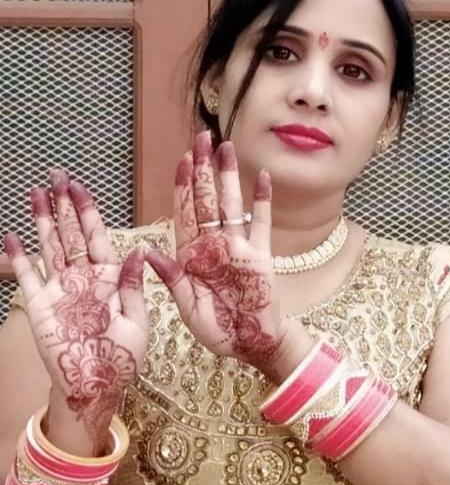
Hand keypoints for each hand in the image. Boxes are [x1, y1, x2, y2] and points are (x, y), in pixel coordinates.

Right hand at [4, 169, 148, 452]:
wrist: (97, 387)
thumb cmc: (124, 357)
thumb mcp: (138, 321)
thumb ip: (133, 286)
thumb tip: (138, 251)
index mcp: (110, 277)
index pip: (96, 236)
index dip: (87, 211)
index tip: (79, 186)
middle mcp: (83, 277)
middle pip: (71, 233)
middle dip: (64, 204)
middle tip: (55, 175)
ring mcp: (60, 289)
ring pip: (50, 247)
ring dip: (43, 221)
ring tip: (35, 193)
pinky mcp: (40, 306)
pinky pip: (27, 277)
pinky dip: (19, 258)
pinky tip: (12, 237)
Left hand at [146, 131, 291, 377]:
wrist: (252, 346)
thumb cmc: (217, 332)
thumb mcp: (187, 309)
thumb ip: (173, 280)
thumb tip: (151, 253)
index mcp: (190, 256)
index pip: (184, 213)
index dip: (182, 186)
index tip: (182, 159)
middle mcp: (212, 246)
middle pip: (205, 199)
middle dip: (203, 169)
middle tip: (202, 138)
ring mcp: (237, 248)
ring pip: (231, 204)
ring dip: (229, 176)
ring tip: (227, 147)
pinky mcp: (261, 256)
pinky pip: (260, 223)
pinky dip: (262, 201)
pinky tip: (263, 178)